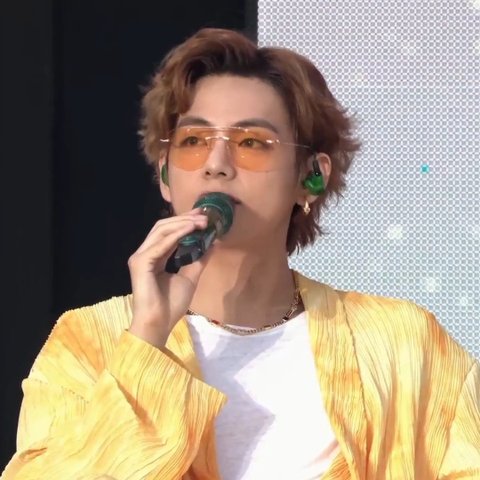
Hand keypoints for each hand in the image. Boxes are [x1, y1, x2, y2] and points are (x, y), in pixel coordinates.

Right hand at [127, 208, 209, 347]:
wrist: (159, 324)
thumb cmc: (171, 305)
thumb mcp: (190, 277)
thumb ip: (197, 260)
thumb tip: (211, 243)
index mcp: (154, 257)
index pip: (168, 233)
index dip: (185, 222)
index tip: (203, 216)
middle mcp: (145, 254)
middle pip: (163, 227)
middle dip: (184, 218)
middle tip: (204, 214)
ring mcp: (140, 257)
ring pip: (160, 230)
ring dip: (182, 223)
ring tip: (201, 221)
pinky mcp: (140, 262)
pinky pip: (161, 244)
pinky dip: (177, 234)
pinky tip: (191, 230)